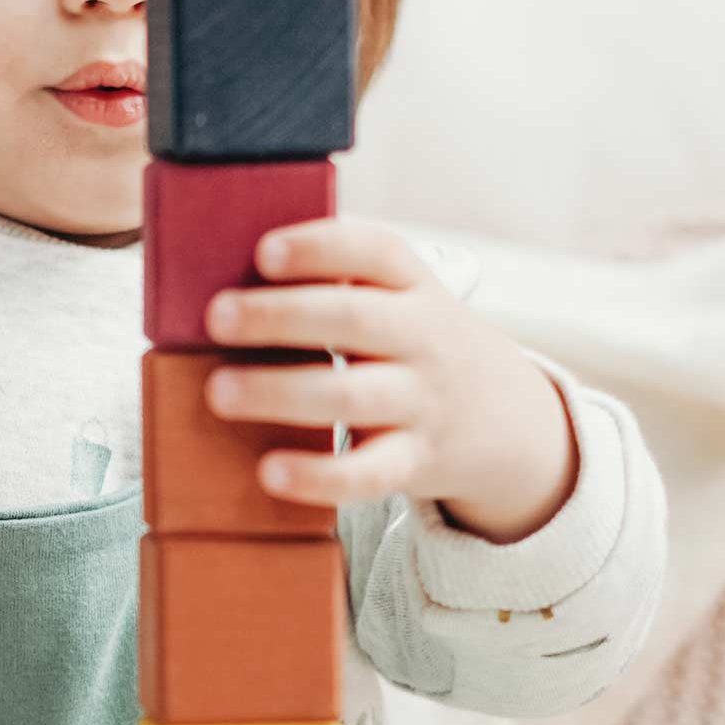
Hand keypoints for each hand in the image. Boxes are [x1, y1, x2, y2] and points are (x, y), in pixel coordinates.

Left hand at [203, 217, 580, 543]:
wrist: (508, 419)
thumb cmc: (416, 346)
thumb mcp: (400, 301)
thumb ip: (335, 283)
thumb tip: (220, 268)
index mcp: (414, 286)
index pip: (375, 251)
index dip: (320, 248)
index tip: (264, 251)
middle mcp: (424, 338)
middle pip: (355, 318)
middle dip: (281, 315)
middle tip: (216, 316)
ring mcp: (423, 401)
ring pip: (353, 395)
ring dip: (280, 392)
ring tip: (218, 392)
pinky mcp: (416, 462)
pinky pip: (369, 473)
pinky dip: (319, 476)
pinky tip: (270, 471)